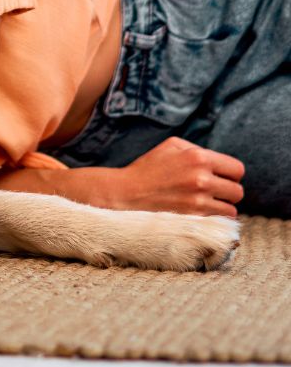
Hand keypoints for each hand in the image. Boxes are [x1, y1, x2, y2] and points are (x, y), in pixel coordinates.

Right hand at [107, 136, 245, 216]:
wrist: (128, 192)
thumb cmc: (150, 167)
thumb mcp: (171, 146)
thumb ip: (198, 149)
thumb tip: (220, 161)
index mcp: (198, 157)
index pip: (237, 169)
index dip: (230, 173)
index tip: (220, 176)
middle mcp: (202, 178)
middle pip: (238, 191)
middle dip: (227, 191)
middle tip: (212, 190)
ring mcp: (199, 200)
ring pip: (232, 209)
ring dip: (221, 206)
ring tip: (205, 201)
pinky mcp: (195, 217)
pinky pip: (220, 220)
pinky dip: (214, 217)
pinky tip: (199, 210)